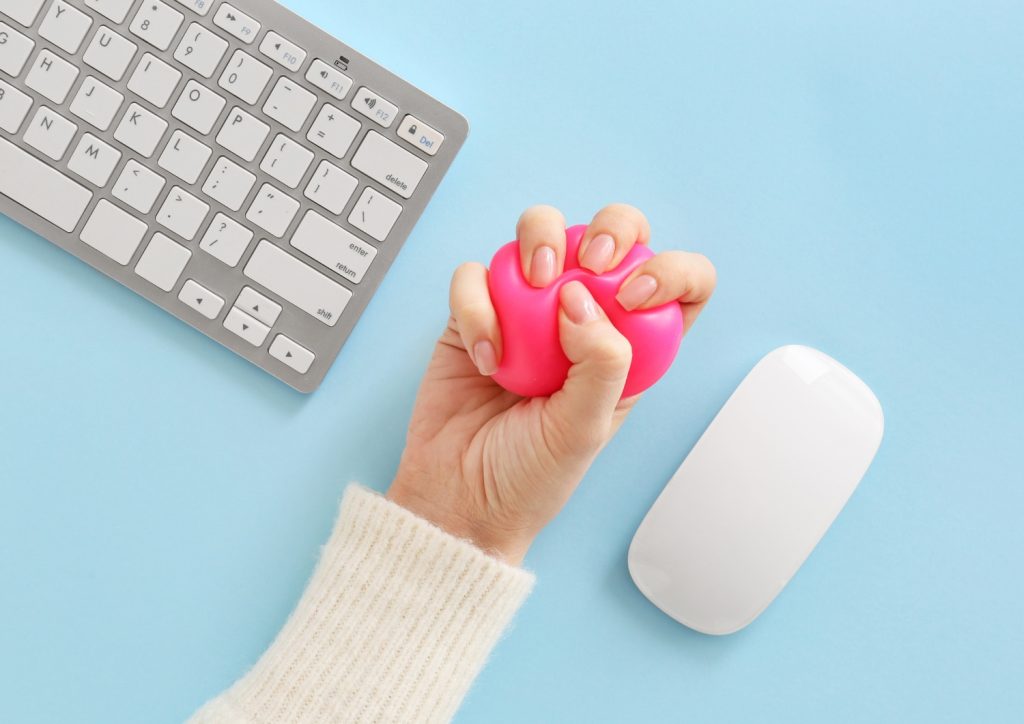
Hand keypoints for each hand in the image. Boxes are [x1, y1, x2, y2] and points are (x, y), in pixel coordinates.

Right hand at [387, 205, 715, 564]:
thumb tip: (580, 295)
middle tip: (588, 265)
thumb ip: (600, 362)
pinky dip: (477, 304)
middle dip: (610, 228)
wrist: (459, 498)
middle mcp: (584, 316)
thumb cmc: (530, 475)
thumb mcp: (585, 429)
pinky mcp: (475, 311)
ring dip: (540, 238)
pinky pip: (476, 276)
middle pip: (615, 235)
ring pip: (542, 230)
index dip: (672, 271)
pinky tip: (486, 357)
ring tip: (533, 284)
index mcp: (631, 347)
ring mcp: (527, 307)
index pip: (678, 286)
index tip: (632, 295)